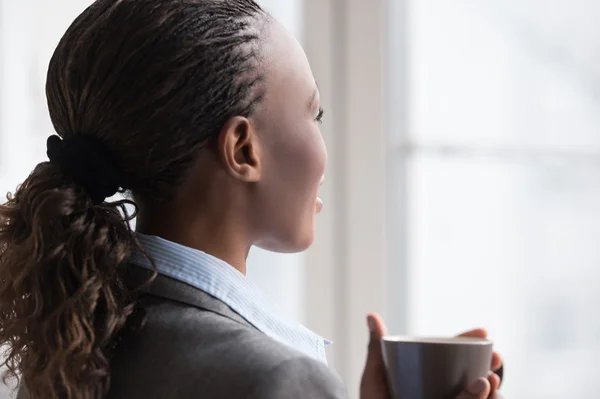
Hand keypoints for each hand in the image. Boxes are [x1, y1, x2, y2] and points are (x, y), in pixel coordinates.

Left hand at [359, 314, 503, 398]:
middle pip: (473, 376)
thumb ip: (376, 351)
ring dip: (490, 392)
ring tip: (489, 384)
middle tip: (494, 361)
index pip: (453, 355)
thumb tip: (371, 315)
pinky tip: (488, 397)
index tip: (483, 333)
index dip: (469, 342)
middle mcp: (443, 393)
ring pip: (478, 397)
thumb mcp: (375, 380)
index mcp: (427, 376)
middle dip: (489, 366)